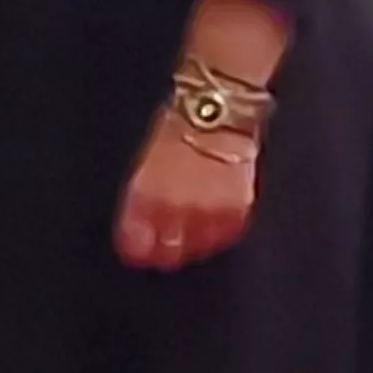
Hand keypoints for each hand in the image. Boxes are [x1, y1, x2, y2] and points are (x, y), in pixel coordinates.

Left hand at [116, 117, 260, 271]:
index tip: (134, 254)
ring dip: (191, 247)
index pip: (137, 235)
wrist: (216, 114)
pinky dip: (217, 237)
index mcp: (147, 193)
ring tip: (187, 248)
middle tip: (162, 257)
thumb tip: (141, 219)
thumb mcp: (148, 161)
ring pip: (197, 245)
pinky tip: (211, 235)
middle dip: (163, 253)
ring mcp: (208, 210)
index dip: (136, 248)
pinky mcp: (237, 209)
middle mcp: (176, 206)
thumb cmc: (178, 129)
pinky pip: (225, 235)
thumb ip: (145, 193)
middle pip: (168, 246)